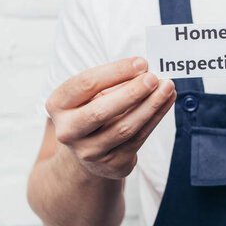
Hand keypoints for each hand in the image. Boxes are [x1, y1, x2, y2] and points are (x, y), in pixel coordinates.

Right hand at [45, 57, 175, 178]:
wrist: (89, 150)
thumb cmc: (93, 110)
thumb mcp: (93, 93)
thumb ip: (115, 81)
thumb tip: (145, 70)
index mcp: (58, 104)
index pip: (85, 84)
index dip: (116, 71)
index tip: (141, 62)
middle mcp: (68, 130)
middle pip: (101, 111)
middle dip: (131, 93)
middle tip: (153, 78)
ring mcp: (89, 151)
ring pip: (124, 128)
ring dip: (150, 106)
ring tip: (167, 88)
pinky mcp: (112, 163)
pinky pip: (139, 138)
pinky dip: (156, 117)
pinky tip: (167, 101)